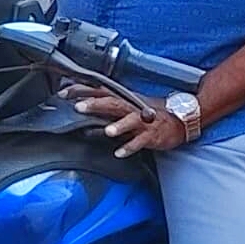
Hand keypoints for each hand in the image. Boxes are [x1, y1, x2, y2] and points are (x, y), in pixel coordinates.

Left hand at [68, 86, 190, 155]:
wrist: (181, 118)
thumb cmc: (149, 112)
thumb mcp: (125, 105)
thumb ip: (104, 106)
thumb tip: (80, 104)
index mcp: (123, 100)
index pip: (99, 91)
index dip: (81, 91)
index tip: (63, 92)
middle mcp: (131, 108)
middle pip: (112, 103)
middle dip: (95, 104)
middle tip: (78, 106)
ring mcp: (143, 122)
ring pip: (129, 121)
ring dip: (118, 126)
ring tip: (107, 131)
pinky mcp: (152, 135)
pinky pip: (140, 142)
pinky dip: (130, 147)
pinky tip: (119, 152)